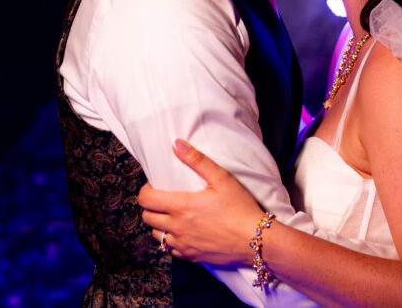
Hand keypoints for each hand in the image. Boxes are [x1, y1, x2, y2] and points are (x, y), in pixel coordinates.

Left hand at [139, 139, 264, 264]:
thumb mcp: (222, 178)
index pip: (145, 199)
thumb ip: (197, 160)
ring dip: (159, 224)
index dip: (146, 190)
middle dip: (151, 206)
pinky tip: (185, 231)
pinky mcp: (191, 256)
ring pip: (156, 234)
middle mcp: (177, 227)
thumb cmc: (241, 207)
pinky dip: (172, 239)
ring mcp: (183, 244)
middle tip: (164, 199)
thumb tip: (176, 144)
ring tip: (173, 215)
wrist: (256, 239)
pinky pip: (170, 249)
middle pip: (146, 217)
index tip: (156, 186)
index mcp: (181, 206)